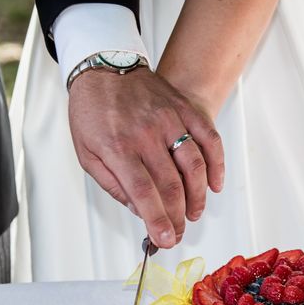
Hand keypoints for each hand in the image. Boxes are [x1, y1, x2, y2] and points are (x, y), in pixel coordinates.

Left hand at [68, 67, 223, 247]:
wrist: (103, 66)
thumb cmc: (92, 110)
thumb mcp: (87, 153)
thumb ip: (112, 184)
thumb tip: (137, 208)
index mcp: (118, 148)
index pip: (144, 193)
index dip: (157, 220)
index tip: (165, 238)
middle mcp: (146, 134)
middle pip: (171, 185)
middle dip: (177, 217)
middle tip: (178, 233)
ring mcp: (168, 120)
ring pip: (193, 165)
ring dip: (198, 196)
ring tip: (194, 213)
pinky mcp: (184, 109)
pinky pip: (208, 138)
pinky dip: (216, 164)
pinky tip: (215, 184)